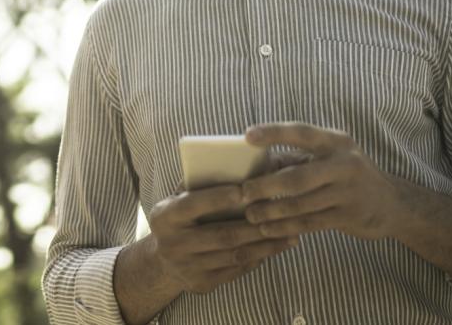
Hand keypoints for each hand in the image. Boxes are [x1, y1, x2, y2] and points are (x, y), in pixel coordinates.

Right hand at [132, 185, 298, 294]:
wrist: (161, 261)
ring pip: (235, 255)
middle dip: (255, 225)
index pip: (192, 205)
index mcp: (164, 217)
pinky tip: (274, 247)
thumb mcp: (176, 200)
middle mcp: (172, 244)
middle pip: (222, 235)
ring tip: (290, 234)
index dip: (218, 198)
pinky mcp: (201, 284)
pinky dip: (258, 258)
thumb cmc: (179, 219)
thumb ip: (197, 186)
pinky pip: (236, 270)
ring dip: (265, 244)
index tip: (246, 190)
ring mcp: (187, 268)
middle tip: (281, 214)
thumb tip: (234, 165)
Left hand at [239, 122, 404, 240]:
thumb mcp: (328, 158)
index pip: (301, 133)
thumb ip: (295, 158)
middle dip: (265, 186)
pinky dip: (285, 227)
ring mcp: (348, 192)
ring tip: (250, 214)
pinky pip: (309, 223)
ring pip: (300, 204)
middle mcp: (345, 164)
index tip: (247, 136)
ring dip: (271, 211)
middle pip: (296, 177)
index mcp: (335, 142)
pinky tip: (267, 230)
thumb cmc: (346, 175)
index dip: (274, 133)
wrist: (392, 203)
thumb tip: (253, 161)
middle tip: (242, 193)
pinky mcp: (349, 216)